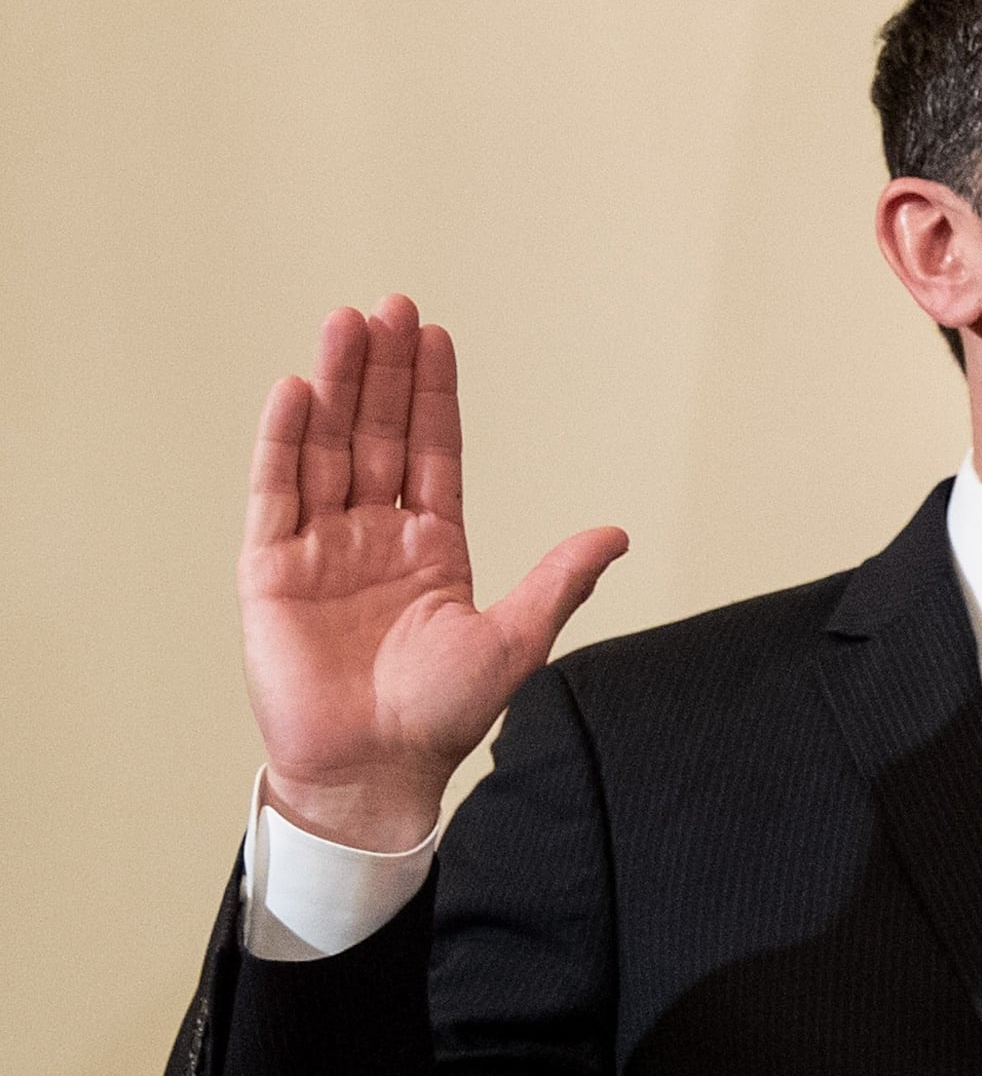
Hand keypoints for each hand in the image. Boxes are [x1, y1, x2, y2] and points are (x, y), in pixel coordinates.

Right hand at [241, 298, 625, 849]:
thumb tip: (615, 534)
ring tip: (344, 323)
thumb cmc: (441, 716)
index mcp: (431, 545)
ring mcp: (321, 548)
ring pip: (326, 449)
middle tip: (389, 305)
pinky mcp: (271, 570)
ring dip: (333, 388)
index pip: (431, 450)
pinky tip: (293, 392)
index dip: (429, 394)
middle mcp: (373, 535)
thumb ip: (558, 581)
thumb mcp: (515, 639)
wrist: (374, 770)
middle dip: (381, 371)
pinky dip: (282, 442)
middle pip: (375, 435)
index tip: (431, 335)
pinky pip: (275, 494)